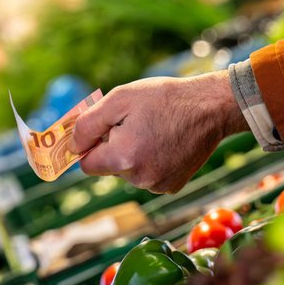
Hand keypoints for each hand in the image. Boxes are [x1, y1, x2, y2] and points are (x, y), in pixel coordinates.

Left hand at [72, 70, 248, 192]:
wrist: (211, 107)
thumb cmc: (163, 98)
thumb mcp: (119, 99)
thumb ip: (88, 124)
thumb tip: (71, 146)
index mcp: (123, 158)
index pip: (87, 165)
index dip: (91, 146)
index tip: (102, 131)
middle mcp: (139, 178)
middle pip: (109, 168)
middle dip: (114, 147)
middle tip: (135, 123)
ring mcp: (157, 185)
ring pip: (129, 172)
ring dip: (133, 154)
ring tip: (154, 130)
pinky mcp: (172, 186)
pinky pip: (148, 175)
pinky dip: (151, 161)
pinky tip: (166, 142)